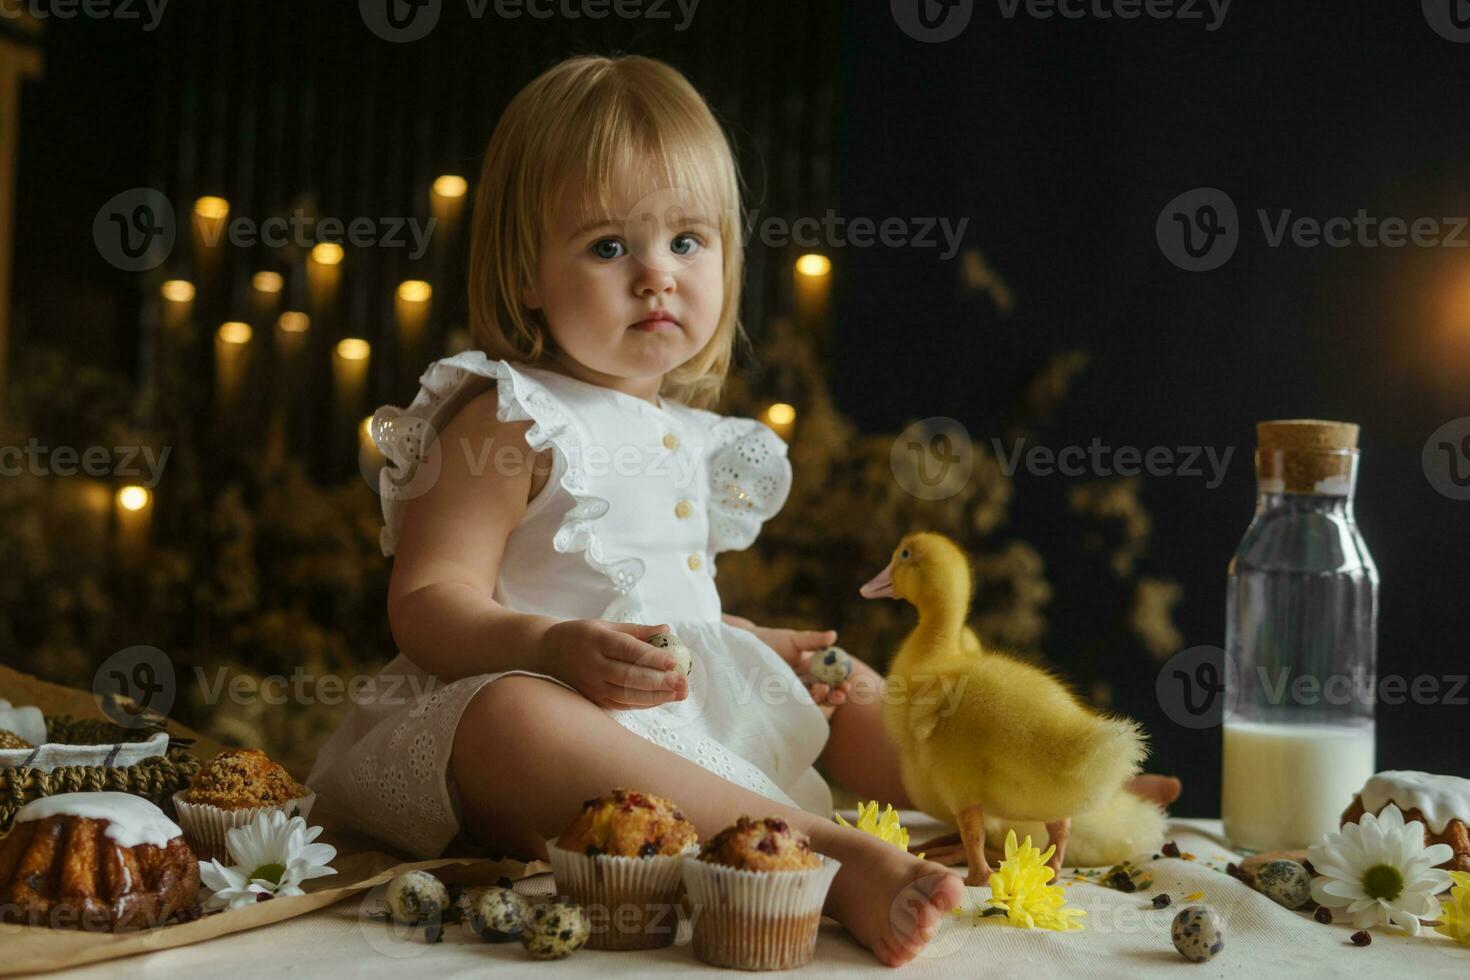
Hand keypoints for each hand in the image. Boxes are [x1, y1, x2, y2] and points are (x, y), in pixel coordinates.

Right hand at [537, 619, 687, 709]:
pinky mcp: (593, 699)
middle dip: (659, 681)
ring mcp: (592, 685)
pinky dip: (644, 703)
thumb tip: (667, 628)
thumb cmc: (582, 636)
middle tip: (683, 682)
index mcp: (596, 640)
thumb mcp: (605, 625)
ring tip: (680, 693)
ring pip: (627, 694)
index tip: (673, 661)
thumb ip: (637, 630)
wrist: (547, 653)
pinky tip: (663, 699)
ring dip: (656, 696)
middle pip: (629, 676)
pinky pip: (622, 704)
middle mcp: (593, 664)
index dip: (651, 657)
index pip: (627, 650)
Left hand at [723, 615, 848, 708]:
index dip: (841, 685)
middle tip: (841, 694)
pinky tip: (805, 704)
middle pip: (825, 694)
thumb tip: (833, 635)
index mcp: (813, 670)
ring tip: (821, 689)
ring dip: (820, 698)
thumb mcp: (794, 639)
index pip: (832, 681)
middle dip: (835, 696)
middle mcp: (805, 684)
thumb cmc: (772, 641)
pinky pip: (792, 706)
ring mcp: (791, 693)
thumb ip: (813, 640)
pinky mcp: (777, 700)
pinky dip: (800, 707)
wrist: (744, 646)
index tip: (849, 686)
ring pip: (810, 701)